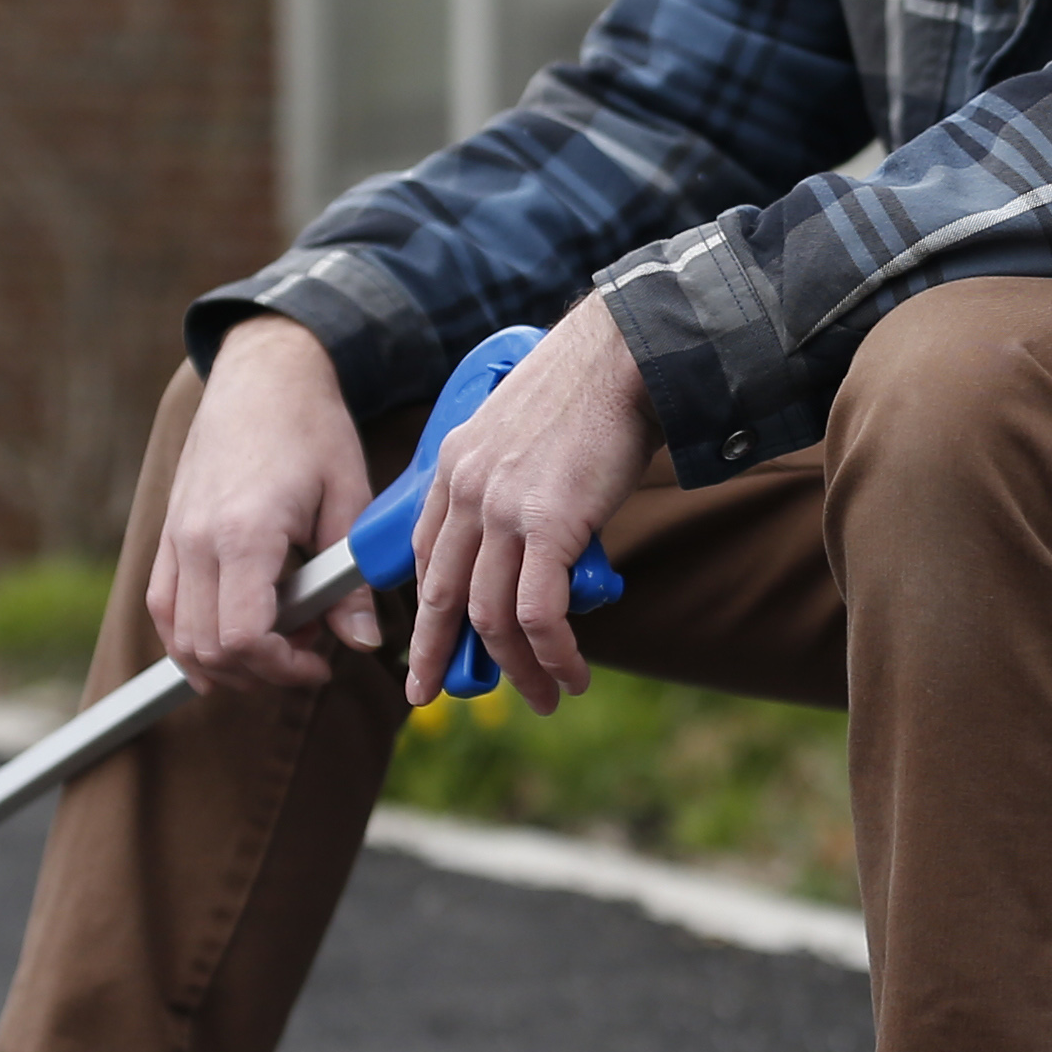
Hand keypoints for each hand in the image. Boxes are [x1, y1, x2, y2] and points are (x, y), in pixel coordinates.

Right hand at [147, 316, 380, 696]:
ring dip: (226, 661)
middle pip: (209, 647)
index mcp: (245, 532)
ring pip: (178, 636)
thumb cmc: (311, 429)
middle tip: (308, 653)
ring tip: (278, 641)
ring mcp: (175, 537)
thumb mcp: (348, 499)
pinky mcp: (167, 533)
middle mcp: (197, 540)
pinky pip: (162, 606)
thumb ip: (348, 580)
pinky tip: (229, 641)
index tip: (320, 664)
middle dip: (262, 671)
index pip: (243, 637)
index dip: (282, 668)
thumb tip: (362, 644)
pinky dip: (189, 638)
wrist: (262, 376)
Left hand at [400, 295, 654, 714]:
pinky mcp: (548, 525)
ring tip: (542, 696)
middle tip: (434, 692)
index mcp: (455, 465)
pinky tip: (570, 673)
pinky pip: (537, 613)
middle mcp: (467, 489)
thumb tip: (543, 533)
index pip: (425, 552)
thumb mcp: (526, 431)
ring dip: (517, 667)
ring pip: (490, 616)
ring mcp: (503, 509)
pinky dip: (552, 653)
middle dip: (438, 653)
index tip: (428, 641)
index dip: (427, 606)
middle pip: (442, 595)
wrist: (625, 356)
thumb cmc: (593, 389)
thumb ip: (516, 481)